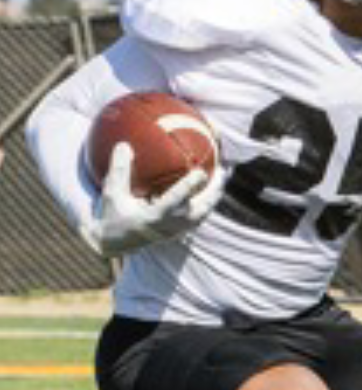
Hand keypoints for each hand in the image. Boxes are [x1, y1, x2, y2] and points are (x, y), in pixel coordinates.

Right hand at [82, 142, 224, 256]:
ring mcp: (177, 230)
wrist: (114, 244)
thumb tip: (124, 145)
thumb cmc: (112, 216)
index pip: (177, 200)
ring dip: (214, 195)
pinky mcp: (179, 231)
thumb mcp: (111, 194)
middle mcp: (170, 225)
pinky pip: (199, 215)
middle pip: (201, 208)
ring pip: (204, 213)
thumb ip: (118, 171)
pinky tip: (210, 187)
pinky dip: (207, 200)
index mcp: (154, 217)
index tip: (201, 171)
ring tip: (222, 177)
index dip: (190, 186)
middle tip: (223, 170)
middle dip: (215, 190)